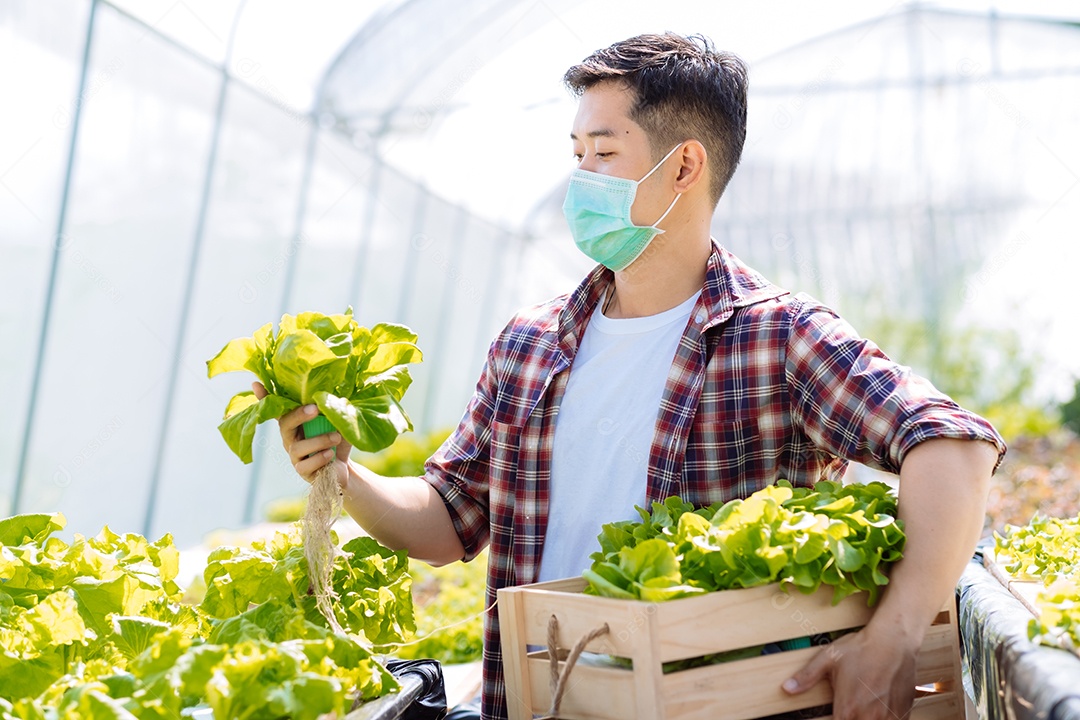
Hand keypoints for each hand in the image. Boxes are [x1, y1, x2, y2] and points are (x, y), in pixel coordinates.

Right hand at [252, 382, 352, 488]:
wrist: (345, 467)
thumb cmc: (338, 440)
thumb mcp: (337, 422)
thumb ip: (331, 409)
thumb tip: (333, 396)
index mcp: (296, 422)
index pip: (278, 409)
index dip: (265, 397)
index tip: (256, 383)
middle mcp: (290, 438)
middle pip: (285, 424)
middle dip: (298, 415)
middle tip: (315, 408)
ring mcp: (294, 455)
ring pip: (297, 447)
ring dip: (319, 440)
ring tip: (336, 437)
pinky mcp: (302, 471)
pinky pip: (305, 465)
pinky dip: (319, 458)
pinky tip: (330, 454)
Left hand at [782, 623, 917, 719]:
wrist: (894, 640)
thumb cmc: (862, 648)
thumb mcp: (828, 658)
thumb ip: (807, 676)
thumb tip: (787, 688)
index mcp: (848, 708)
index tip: (833, 713)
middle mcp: (869, 718)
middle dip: (847, 718)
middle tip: (846, 707)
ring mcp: (888, 718)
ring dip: (864, 719)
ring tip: (860, 707)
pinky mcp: (902, 715)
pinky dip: (882, 719)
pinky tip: (876, 708)